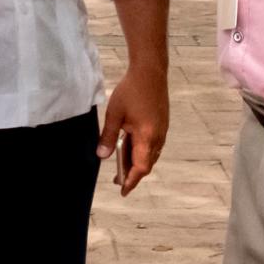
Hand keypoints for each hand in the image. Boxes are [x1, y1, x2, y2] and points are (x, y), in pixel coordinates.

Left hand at [98, 64, 168, 196]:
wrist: (150, 72)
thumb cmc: (131, 91)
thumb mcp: (114, 114)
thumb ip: (108, 137)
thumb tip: (102, 156)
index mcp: (147, 137)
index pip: (141, 167)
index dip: (132, 181)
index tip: (123, 191)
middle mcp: (158, 137)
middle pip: (147, 163)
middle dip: (133, 174)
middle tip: (117, 180)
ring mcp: (162, 130)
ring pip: (151, 154)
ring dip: (137, 162)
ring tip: (121, 165)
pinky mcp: (161, 124)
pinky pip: (153, 145)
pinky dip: (141, 151)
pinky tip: (129, 147)